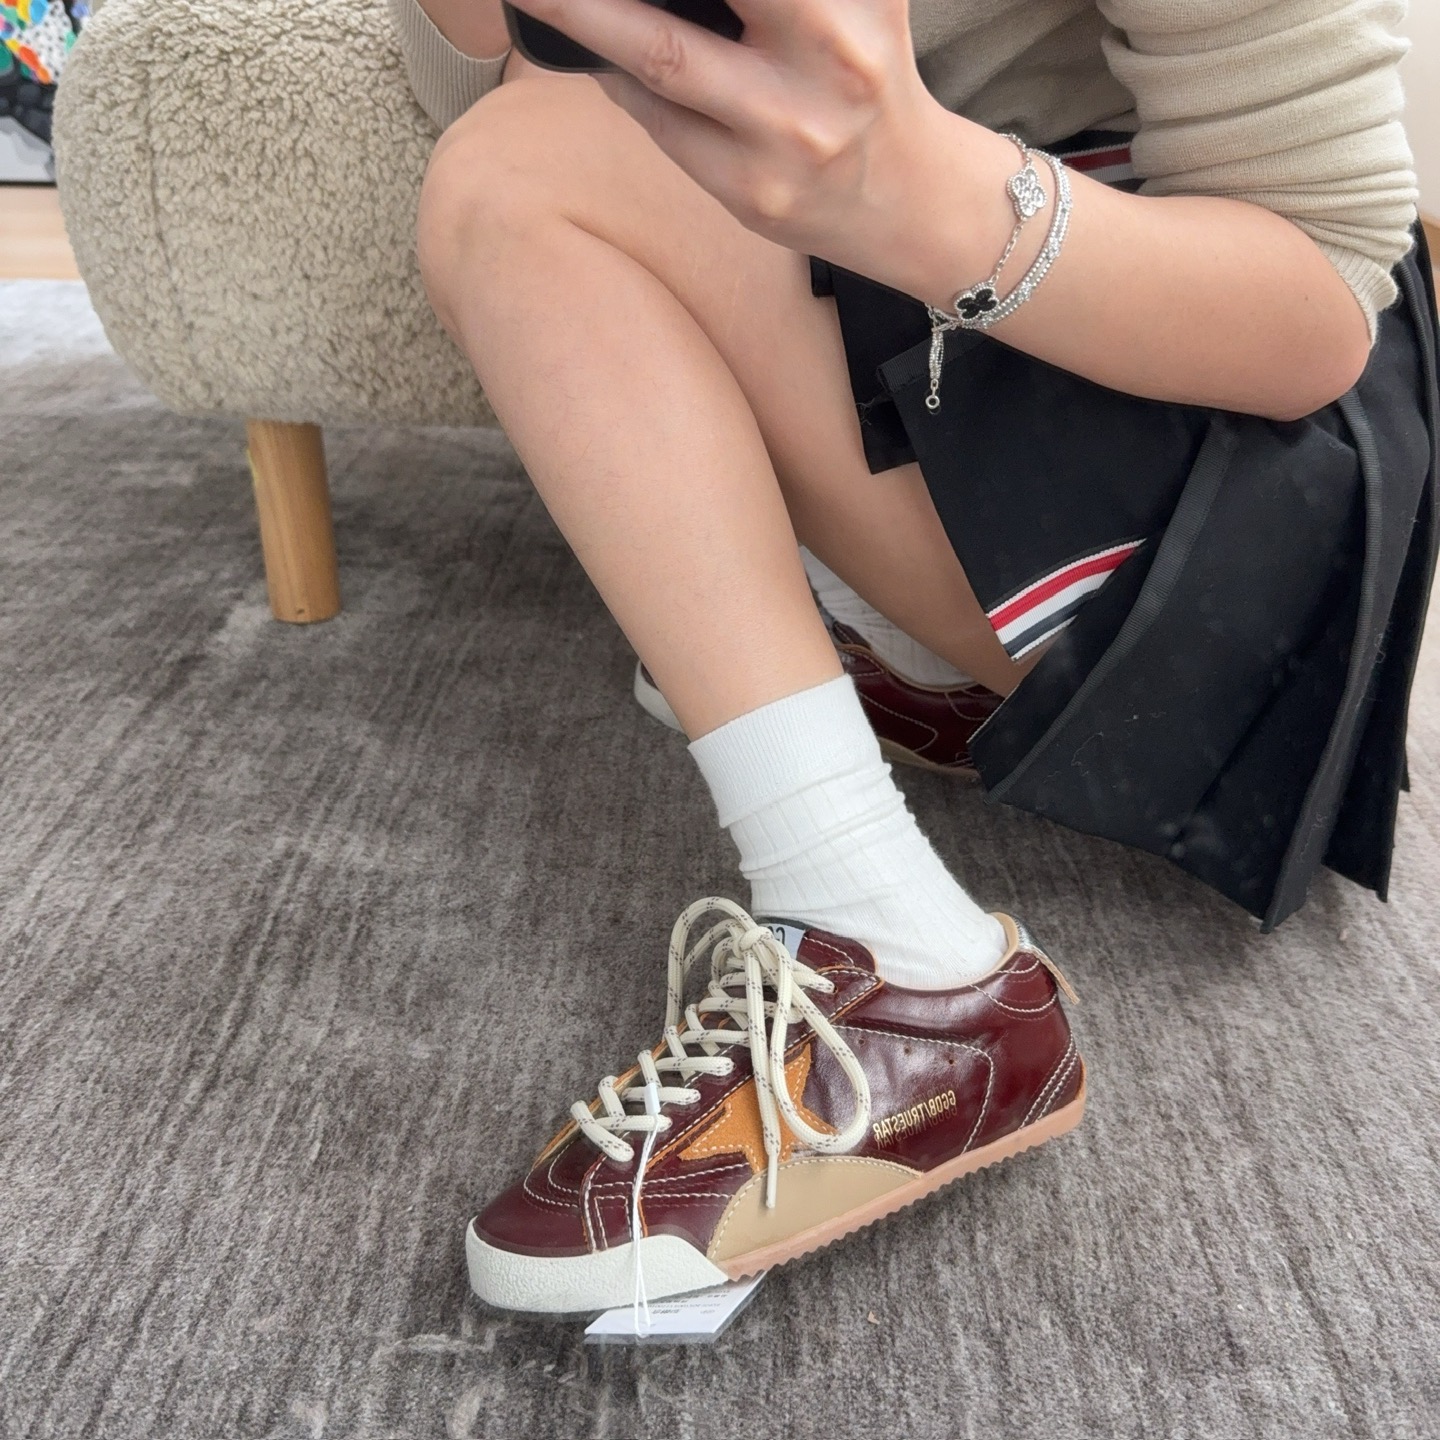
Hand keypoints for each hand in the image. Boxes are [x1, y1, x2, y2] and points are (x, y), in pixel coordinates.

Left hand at [510, 0, 949, 276]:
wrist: (908, 196)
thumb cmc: (863, 76)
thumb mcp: (853, 0)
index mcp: (856, 1)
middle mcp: (829, 60)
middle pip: (683, 18)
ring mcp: (784, 134)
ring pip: (658, 59)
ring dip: (581, 15)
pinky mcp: (750, 191)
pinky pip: (661, 121)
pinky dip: (619, 77)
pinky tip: (598, 53)